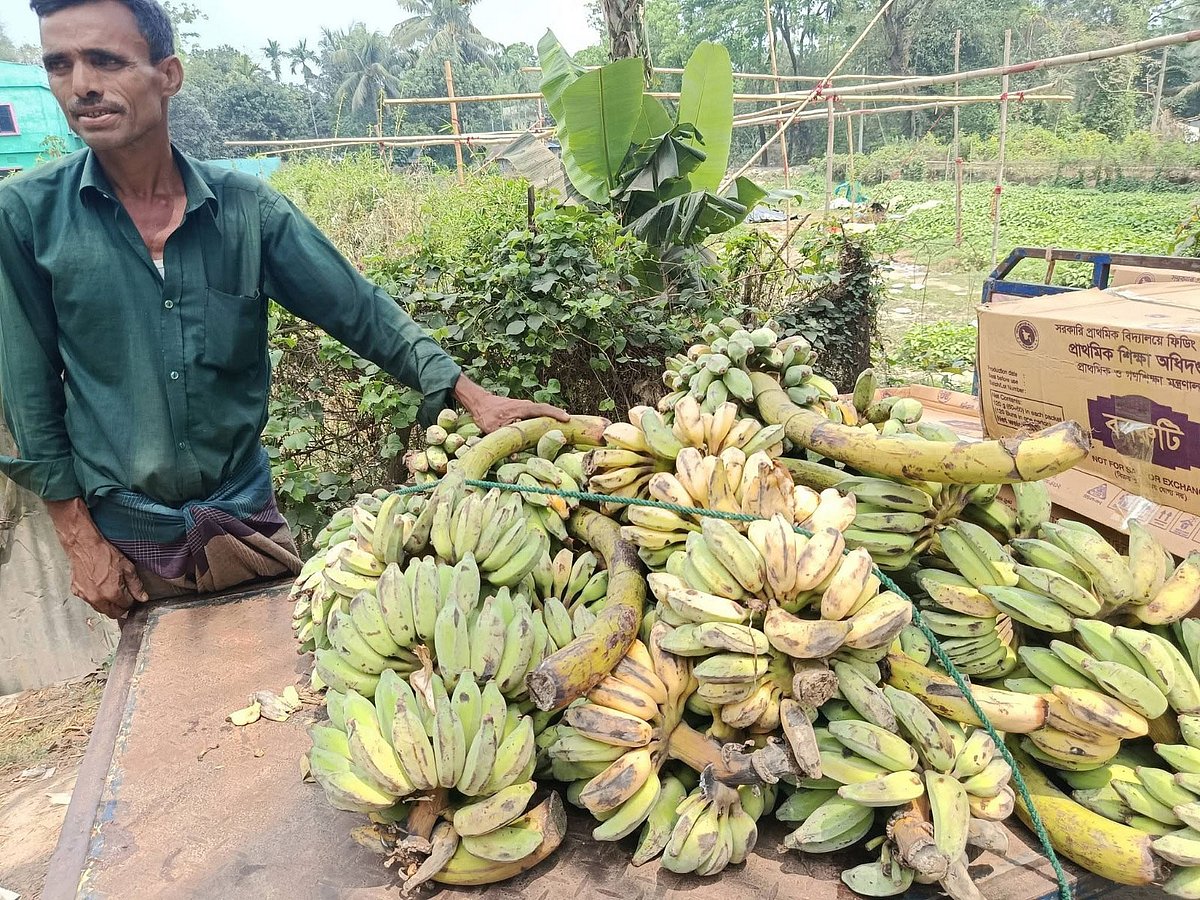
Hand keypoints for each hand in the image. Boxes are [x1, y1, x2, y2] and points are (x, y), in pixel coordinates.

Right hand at [46, 498, 148, 618]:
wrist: (84, 546)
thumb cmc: (106, 554)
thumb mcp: (128, 568)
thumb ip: (136, 585)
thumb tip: (143, 598)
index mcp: (112, 593)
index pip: (126, 607)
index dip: (131, 601)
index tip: (132, 596)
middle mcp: (98, 599)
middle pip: (113, 613)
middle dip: (121, 608)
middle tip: (124, 598)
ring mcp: (86, 597)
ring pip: (101, 609)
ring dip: (108, 606)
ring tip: (112, 593)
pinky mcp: (77, 592)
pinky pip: (90, 601)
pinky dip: (96, 599)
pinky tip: (99, 588)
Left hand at [454, 374, 569, 434]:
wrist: (478, 402)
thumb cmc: (486, 415)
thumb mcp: (494, 429)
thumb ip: (506, 440)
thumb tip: (516, 457)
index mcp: (523, 408)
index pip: (544, 410)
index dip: (556, 414)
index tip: (568, 419)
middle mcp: (527, 406)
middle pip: (548, 411)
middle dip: (560, 417)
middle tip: (574, 425)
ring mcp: (525, 407)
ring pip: (543, 413)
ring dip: (553, 419)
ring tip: (566, 427)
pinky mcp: (523, 410)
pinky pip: (537, 415)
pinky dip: (545, 419)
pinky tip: (549, 428)